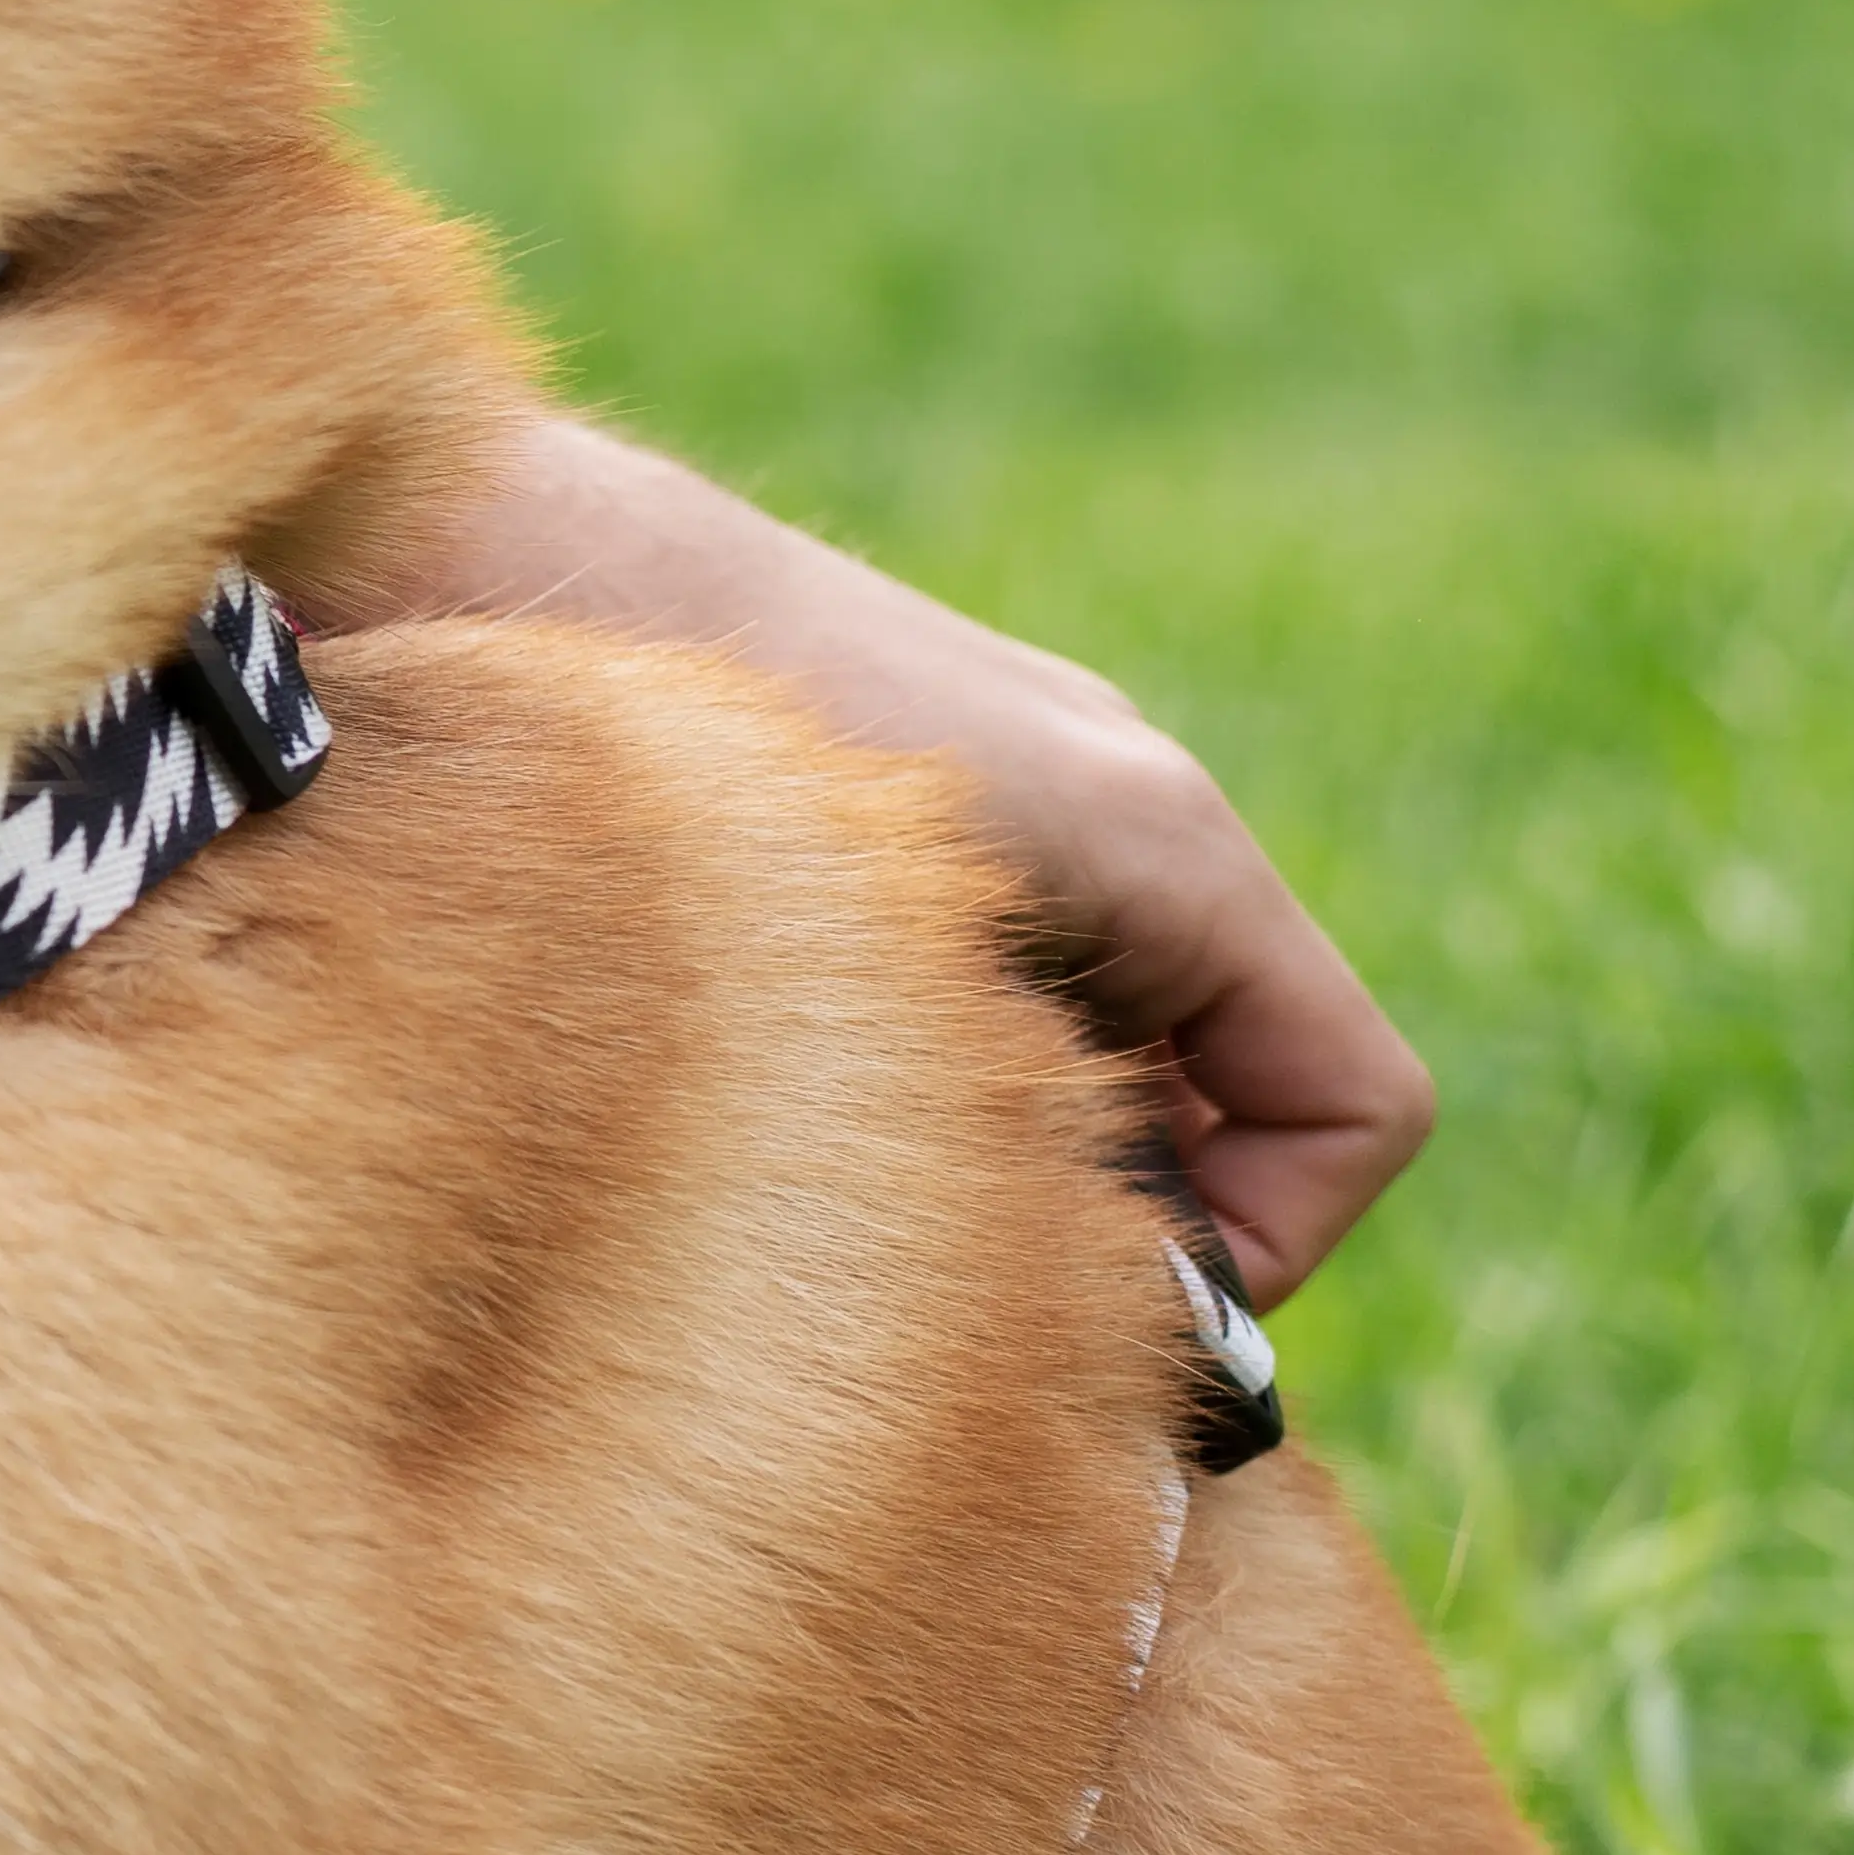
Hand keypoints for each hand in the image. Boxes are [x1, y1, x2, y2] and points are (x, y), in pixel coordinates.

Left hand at [327, 410, 1435, 1294]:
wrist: (497, 558)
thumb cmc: (691, 750)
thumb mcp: (903, 988)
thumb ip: (1035, 1129)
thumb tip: (1100, 1293)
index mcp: (1164, 841)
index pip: (1356, 1101)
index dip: (1279, 1242)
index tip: (1120, 1296)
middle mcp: (1117, 799)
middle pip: (1232, 1080)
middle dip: (1129, 1202)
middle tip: (962, 1255)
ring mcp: (1010, 782)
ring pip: (1099, 1038)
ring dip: (1014, 1131)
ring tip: (846, 1155)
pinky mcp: (894, 787)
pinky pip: (985, 969)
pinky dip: (930, 1052)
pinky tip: (777, 1070)